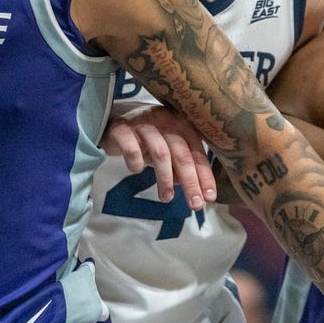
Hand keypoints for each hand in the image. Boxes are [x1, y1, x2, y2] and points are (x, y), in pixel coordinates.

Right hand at [101, 103, 216, 209]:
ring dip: (165, 178)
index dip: (205, 175)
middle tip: (195, 204)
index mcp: (181, 124)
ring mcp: (144, 124)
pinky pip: (132, 149)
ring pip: (160, 153)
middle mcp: (166, 121)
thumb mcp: (167, 149)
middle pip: (182, 154)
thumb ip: (179, 165)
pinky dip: (136, 163)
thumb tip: (193, 188)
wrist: (114, 118)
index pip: (197, 152)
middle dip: (191, 181)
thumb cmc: (147, 136)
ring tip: (166, 198)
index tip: (209, 197)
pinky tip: (137, 170)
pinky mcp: (123, 130)